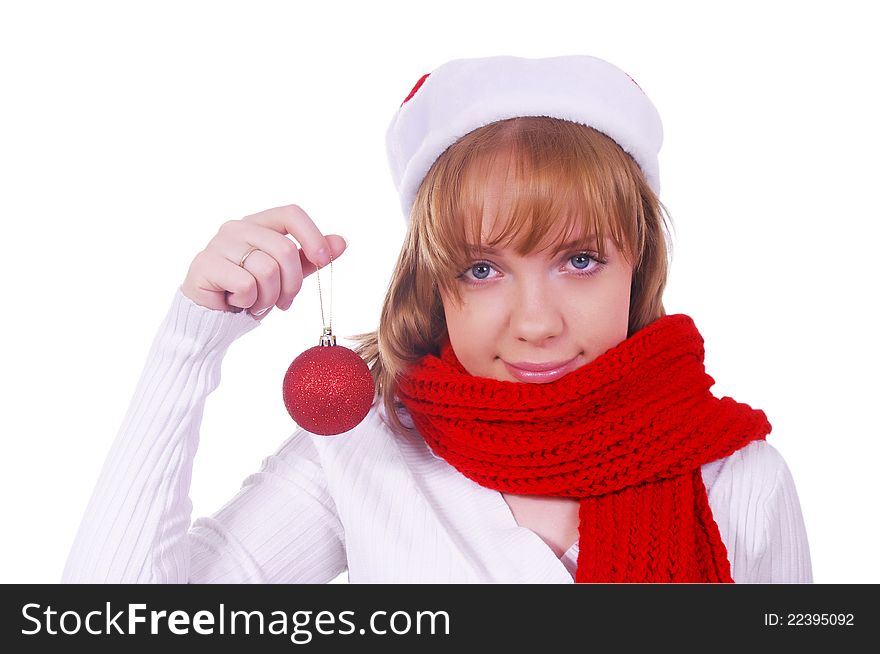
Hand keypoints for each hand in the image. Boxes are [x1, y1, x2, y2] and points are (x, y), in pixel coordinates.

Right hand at [180, 203, 346, 319]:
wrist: (212, 318)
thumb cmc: (250, 292)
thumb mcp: (286, 275)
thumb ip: (310, 258)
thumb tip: (341, 242)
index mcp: (259, 224)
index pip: (291, 214)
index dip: (312, 236)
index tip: (323, 261)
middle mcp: (237, 228)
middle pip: (284, 249)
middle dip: (292, 284)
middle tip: (283, 301)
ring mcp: (219, 244)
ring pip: (266, 270)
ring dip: (268, 297)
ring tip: (256, 302)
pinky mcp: (205, 265)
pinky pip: (245, 285)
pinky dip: (247, 302)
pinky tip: (236, 303)